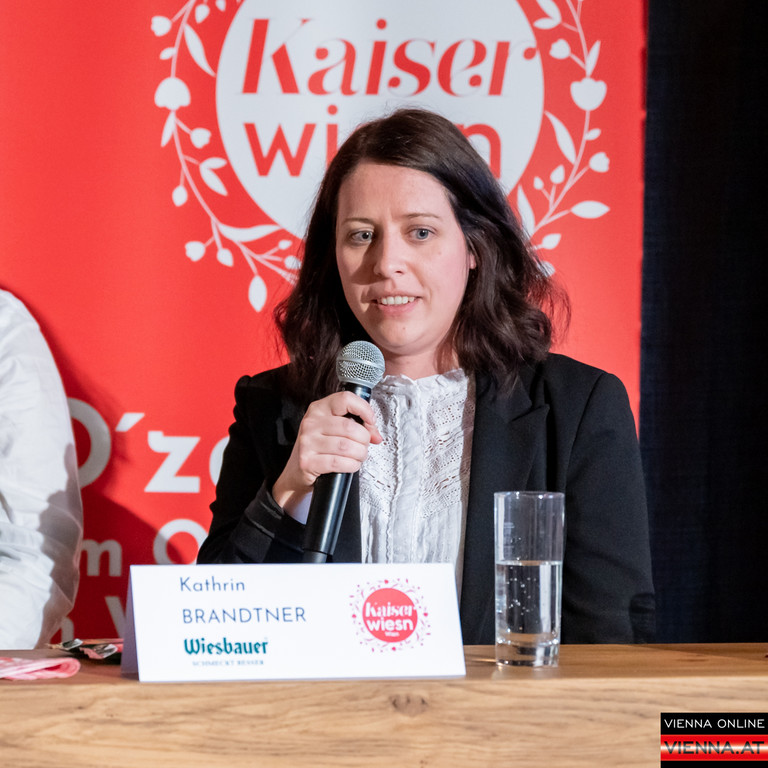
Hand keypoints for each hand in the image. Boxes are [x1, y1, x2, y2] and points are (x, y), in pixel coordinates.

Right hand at [272, 391, 381, 509]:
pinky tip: (350, 464)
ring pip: (346, 446)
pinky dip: (351, 465)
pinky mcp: (307, 461)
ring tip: (358, 456)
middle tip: (364, 446)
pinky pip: (338, 462)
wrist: (297, 471)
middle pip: (350, 427)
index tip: (370, 422)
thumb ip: (357, 426)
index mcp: (319, 409)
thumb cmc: (320, 448)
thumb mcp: (334, 429)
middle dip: (364, 440)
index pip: (345, 399)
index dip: (364, 410)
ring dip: (359, 454)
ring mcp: (307, 442)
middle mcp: (311, 422)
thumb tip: (376, 436)